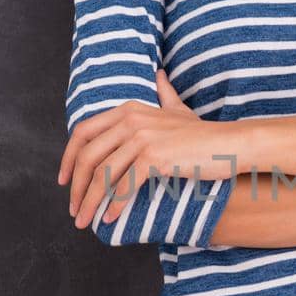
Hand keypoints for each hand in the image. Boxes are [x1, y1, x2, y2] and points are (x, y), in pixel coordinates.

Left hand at [57, 71, 236, 230]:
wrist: (230, 144)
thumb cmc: (204, 134)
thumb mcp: (178, 109)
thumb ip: (164, 94)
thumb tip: (159, 75)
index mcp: (128, 110)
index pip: (83, 132)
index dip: (68, 158)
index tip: (65, 181)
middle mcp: (130, 119)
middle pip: (88, 155)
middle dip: (76, 186)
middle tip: (73, 209)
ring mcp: (143, 137)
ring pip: (103, 174)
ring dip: (90, 201)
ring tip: (85, 220)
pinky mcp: (155, 157)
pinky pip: (125, 185)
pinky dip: (115, 205)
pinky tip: (110, 219)